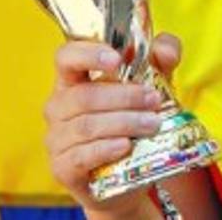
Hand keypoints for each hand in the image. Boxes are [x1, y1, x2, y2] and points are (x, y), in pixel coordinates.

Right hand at [44, 34, 180, 214]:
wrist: (130, 170)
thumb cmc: (135, 114)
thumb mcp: (155, 79)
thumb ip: (163, 55)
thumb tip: (164, 51)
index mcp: (73, 77)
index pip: (66, 56)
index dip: (88, 54)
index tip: (117, 60)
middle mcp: (59, 105)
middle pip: (84, 96)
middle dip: (124, 96)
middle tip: (154, 99)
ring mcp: (57, 138)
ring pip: (86, 126)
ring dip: (123, 122)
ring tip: (152, 124)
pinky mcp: (62, 168)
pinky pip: (81, 156)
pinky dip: (106, 149)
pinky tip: (126, 146)